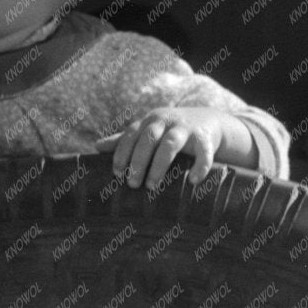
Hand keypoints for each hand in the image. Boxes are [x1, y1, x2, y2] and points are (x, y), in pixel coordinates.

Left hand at [110, 107, 252, 188]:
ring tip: (152, 186)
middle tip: (132, 184)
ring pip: (170, 144)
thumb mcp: (149, 131)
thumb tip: (97, 146)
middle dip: (138, 162)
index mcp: (150, 120)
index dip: (122, 153)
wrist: (210, 122)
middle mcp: (166, 121)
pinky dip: (200, 166)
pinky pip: (203, 152)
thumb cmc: (172, 130)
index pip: (131, 134)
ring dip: (159, 166)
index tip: (116, 173)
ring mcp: (186, 128)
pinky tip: (193, 181)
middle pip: (148, 139)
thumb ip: (126, 139)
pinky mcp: (205, 138)